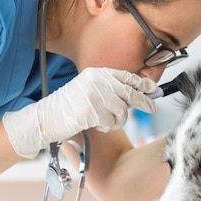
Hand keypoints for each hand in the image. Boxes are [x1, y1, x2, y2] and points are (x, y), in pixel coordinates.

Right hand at [3, 68, 157, 157]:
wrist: (46, 118)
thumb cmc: (68, 107)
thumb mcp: (89, 90)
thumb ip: (109, 90)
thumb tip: (135, 96)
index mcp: (96, 73)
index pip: (126, 76)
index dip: (143, 84)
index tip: (154, 90)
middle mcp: (96, 81)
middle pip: (129, 92)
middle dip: (144, 101)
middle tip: (153, 108)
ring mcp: (94, 95)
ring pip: (122, 110)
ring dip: (118, 120)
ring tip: (106, 121)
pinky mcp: (91, 111)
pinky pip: (110, 122)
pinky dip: (106, 126)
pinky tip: (95, 124)